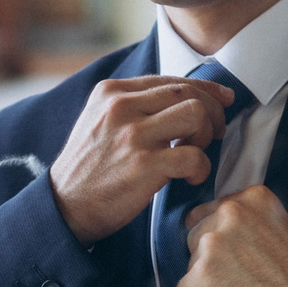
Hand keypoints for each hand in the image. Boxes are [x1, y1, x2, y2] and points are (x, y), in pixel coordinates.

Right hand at [48, 76, 233, 244]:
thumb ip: (132, 105)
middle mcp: (121, 107)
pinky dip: (201, 168)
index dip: (206, 89)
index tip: (223, 100)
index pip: (171, 80)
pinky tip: (190, 178)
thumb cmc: (88, 168)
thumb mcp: (99, 121)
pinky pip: (195, 156)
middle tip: (215, 133)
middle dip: (213, 112)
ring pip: (196, 114)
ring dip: (206, 135)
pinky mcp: (144, 165)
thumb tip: (182, 98)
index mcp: (111, 92)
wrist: (64, 206)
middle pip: (188, 92)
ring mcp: (133, 135)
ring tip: (195, 153)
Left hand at [175, 185, 287, 286]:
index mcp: (250, 197)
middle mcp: (229, 213)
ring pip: (190, 265)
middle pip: (195, 238)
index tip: (237, 256)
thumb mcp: (278, 225)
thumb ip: (248, 220)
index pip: (207, 214)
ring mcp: (213, 242)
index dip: (218, 241)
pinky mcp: (201, 274)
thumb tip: (216, 229)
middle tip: (240, 277)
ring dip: (207, 282)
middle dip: (210, 260)